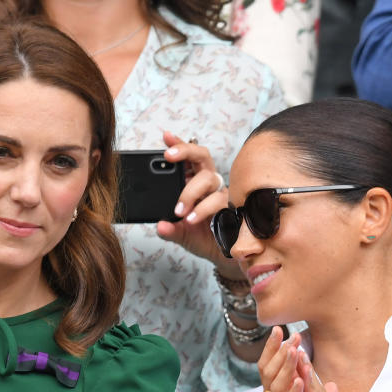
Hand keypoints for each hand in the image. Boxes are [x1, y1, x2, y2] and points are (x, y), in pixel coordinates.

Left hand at [155, 130, 226, 262]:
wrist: (220, 254)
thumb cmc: (201, 237)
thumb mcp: (180, 233)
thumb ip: (169, 229)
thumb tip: (160, 226)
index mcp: (194, 182)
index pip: (188, 159)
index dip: (179, 145)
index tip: (166, 136)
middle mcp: (208, 183)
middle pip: (202, 156)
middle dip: (185, 151)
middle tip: (169, 156)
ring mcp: (220, 193)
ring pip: (208, 179)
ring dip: (190, 192)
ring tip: (179, 210)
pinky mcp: (230, 206)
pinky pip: (218, 201)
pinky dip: (202, 209)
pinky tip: (191, 218)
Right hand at [261, 329, 312, 391]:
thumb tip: (296, 377)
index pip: (270, 371)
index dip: (273, 350)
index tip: (281, 330)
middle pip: (269, 374)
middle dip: (278, 351)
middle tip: (286, 331)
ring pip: (276, 388)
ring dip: (285, 367)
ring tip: (292, 348)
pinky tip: (297, 381)